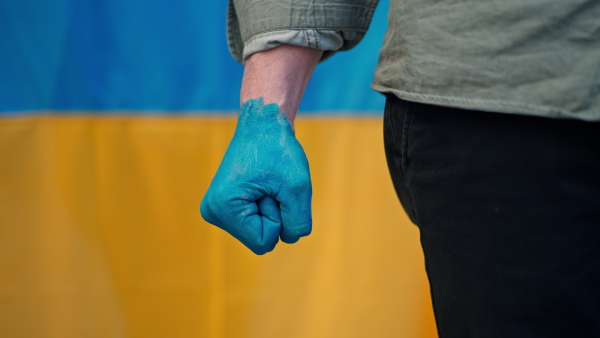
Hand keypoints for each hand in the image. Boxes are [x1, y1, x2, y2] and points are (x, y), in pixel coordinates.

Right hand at [200, 98, 311, 253]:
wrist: (263, 122)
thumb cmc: (278, 149)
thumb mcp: (298, 187)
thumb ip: (298, 222)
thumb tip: (290, 239)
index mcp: (222, 208)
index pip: (264, 242)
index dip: (279, 218)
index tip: (272, 188)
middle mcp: (212, 212)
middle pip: (260, 240)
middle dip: (275, 214)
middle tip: (270, 183)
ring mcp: (216, 211)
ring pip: (260, 232)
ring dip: (273, 209)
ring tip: (266, 182)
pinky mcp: (225, 207)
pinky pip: (257, 224)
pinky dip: (268, 207)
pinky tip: (262, 185)